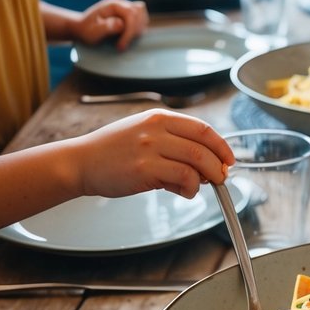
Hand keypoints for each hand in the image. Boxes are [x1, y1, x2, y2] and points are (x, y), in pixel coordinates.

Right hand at [72, 111, 235, 199]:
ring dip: (207, 177)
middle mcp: (157, 129)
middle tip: (220, 177)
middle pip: (203, 145)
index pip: (202, 128)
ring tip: (201, 186)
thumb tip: (203, 166)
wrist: (81, 162)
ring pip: (196, 161)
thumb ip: (172, 144)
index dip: (221, 145)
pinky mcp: (144, 169)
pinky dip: (190, 188)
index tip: (228, 159)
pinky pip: (182, 178)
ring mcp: (150, 148)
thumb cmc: (112, 151)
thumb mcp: (144, 134)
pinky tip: (184, 192)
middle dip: (218, 164)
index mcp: (160, 117)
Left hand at [73, 0, 147, 50]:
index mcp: (113, 5)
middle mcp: (122, 5)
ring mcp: (126, 10)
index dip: (129, 30)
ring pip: (143, 16)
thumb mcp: (92, 32)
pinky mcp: (129, 17)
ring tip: (125, 41)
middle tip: (121, 45)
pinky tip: (127, 38)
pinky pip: (142, 20)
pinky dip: (139, 30)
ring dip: (138, 30)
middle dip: (134, 31)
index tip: (120, 46)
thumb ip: (106, 27)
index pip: (131, 14)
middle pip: (139, 13)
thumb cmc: (86, 30)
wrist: (83, 28)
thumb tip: (121, 24)